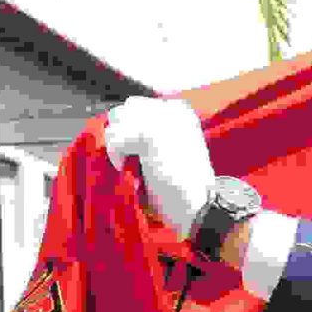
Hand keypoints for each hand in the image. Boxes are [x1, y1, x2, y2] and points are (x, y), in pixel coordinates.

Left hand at [102, 96, 214, 239]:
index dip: (129, 129)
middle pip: (124, 109)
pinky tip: (133, 173)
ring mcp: (159, 119)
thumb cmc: (183, 185)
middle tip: (132, 159)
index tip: (139, 153)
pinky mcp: (147, 134)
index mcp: (179, 111)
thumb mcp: (170, 148)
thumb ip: (149, 132)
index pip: (136, 105)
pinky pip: (115, 141)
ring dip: (119, 147)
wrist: (197, 206)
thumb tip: (114, 123)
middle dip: (121, 134)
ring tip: (133, 166)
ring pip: (116, 123)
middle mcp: (170, 109)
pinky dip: (117, 159)